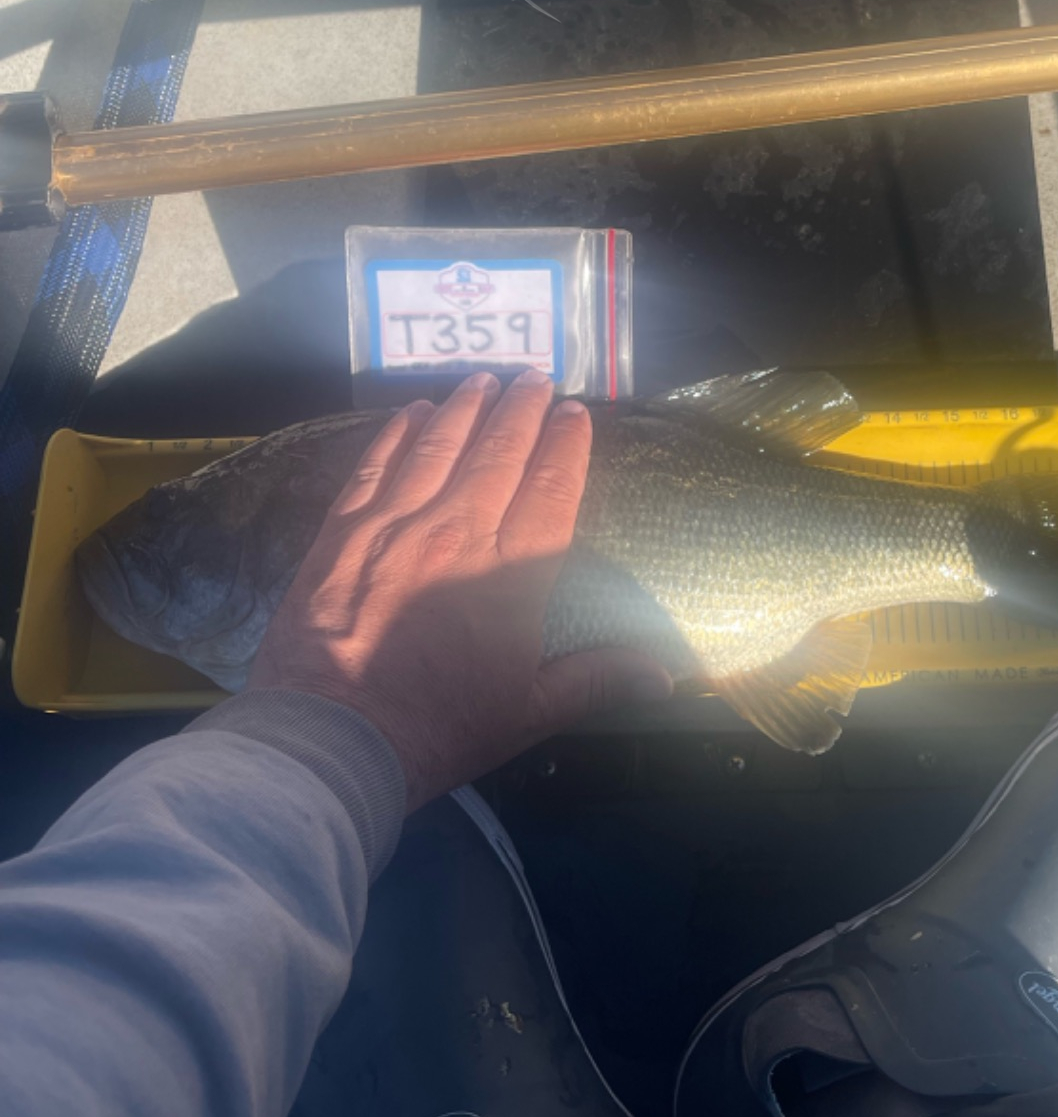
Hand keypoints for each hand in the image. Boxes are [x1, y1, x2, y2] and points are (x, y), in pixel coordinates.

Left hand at [248, 370, 672, 809]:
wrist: (331, 739)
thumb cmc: (438, 729)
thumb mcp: (528, 713)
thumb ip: (596, 681)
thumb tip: (668, 676)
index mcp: (512, 573)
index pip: (550, 489)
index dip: (565, 446)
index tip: (575, 413)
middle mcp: (458, 532)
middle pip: (497, 453)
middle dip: (521, 410)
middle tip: (534, 377)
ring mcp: (395, 525)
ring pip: (438, 446)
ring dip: (466, 407)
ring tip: (483, 380)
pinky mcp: (342, 532)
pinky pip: (376, 464)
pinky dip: (398, 432)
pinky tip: (413, 411)